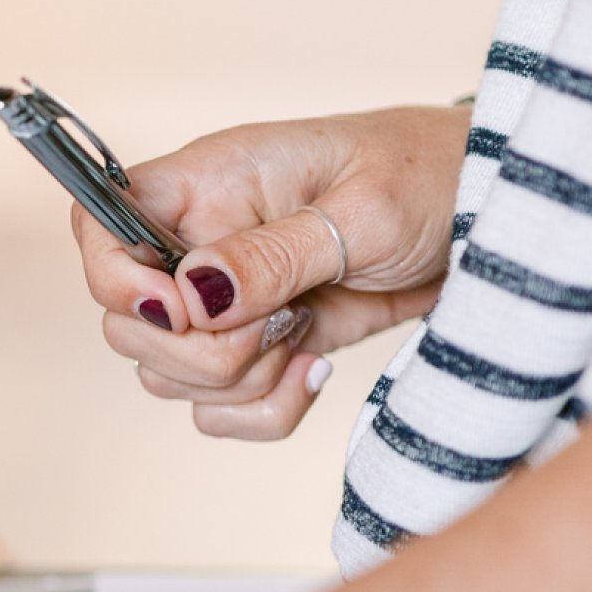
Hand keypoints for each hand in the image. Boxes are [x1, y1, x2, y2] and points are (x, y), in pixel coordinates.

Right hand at [76, 106, 467, 439]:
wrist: (493, 226)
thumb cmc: (433, 180)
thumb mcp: (363, 212)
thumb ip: (273, 255)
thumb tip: (194, 292)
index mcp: (208, 184)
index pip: (98, 225)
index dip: (115, 279)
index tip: (180, 307)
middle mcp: (199, 243)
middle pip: (128, 326)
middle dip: (201, 352)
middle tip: (278, 325)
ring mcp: (226, 302)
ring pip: (168, 377)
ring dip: (239, 383)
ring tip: (305, 339)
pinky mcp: (257, 348)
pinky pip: (218, 411)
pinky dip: (263, 411)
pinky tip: (313, 370)